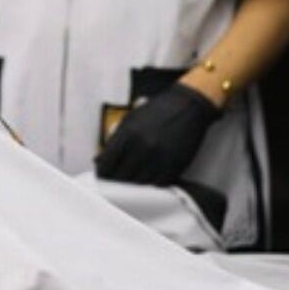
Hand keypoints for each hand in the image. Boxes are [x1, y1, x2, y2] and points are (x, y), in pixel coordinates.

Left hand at [93, 83, 220, 184]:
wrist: (188, 105)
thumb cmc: (159, 110)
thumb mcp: (131, 119)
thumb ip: (114, 140)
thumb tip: (100, 160)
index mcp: (128, 134)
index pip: (106, 165)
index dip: (103, 172)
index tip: (104, 175)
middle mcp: (143, 147)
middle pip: (121, 177)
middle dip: (117, 179)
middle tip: (118, 177)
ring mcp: (159, 158)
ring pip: (139, 183)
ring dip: (135, 181)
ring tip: (135, 175)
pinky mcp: (175, 165)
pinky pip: (158, 184)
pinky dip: (153, 181)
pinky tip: (151, 174)